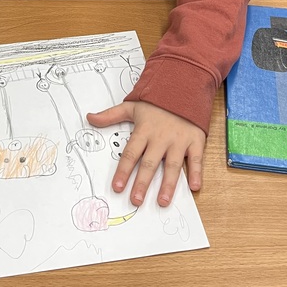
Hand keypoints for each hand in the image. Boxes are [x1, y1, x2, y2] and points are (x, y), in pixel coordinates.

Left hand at [87, 101, 205, 207]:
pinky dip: (197, 173)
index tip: (117, 187)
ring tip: (163, 201)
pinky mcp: (195, 140)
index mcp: (144, 130)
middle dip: (142, 183)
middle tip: (136, 200)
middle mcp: (161, 137)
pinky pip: (196, 159)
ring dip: (168, 184)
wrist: (184, 84)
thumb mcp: (132, 106)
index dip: (123, 171)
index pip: (131, 154)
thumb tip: (90, 118)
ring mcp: (179, 140)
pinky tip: (194, 187)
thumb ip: (110, 115)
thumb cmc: (157, 100)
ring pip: (173, 165)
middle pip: (150, 163)